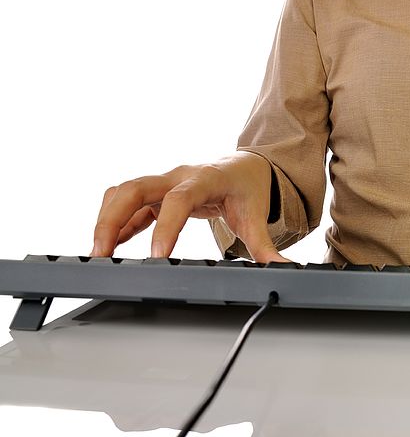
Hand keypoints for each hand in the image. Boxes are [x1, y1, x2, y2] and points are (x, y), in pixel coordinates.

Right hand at [90, 151, 289, 262]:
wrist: (245, 166)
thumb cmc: (249, 187)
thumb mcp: (258, 216)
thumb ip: (266, 246)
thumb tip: (284, 270)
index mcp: (205, 179)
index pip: (179, 199)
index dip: (166, 227)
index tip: (157, 256)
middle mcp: (178, 176)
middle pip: (135, 188)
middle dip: (113, 218)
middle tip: (101, 253)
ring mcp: (163, 182)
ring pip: (123, 193)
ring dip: (106, 220)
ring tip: (97, 254)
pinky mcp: (156, 193)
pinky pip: (128, 205)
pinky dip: (116, 224)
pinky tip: (109, 248)